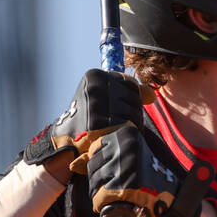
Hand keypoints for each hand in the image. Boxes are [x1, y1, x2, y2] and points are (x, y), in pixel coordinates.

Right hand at [23, 69, 150, 174]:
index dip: (129, 99)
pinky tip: (113, 135)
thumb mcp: (104, 97)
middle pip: (134, 99)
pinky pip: (129, 127)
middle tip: (114, 121)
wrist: (64, 140)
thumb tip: (151, 94)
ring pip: (134, 113)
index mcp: (94, 76)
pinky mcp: (101, 124)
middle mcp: (96, 87)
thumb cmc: (88, 117)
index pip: (130, 83)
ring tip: (112, 128)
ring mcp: (98, 105)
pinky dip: (126, 134)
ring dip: (130, 124)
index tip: (114, 107)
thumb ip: (129, 91)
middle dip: (131, 112)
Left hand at [86, 124, 213, 216]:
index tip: (115, 171)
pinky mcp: (123, 187)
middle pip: (93, 167)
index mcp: (125, 136)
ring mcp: (123, 167)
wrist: (172, 195)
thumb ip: (101, 156)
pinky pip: (100, 198)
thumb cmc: (148, 175)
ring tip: (118, 194)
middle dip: (99, 180)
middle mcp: (123, 148)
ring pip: (94, 183)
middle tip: (117, 186)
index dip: (101, 165)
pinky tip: (114, 203)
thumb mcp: (127, 157)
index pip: (95, 150)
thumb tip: (72, 164)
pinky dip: (102, 205)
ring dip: (101, 193)